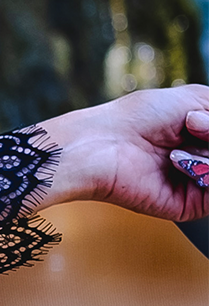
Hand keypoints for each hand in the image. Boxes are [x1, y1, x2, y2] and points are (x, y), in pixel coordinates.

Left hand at [32, 83, 208, 223]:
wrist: (106, 144)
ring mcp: (202, 183)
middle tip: (194, 124)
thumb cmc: (141, 117)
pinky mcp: (194, 205)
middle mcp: (207, 160)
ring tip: (189, 132)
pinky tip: (191, 159)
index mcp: (207, 136)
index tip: (204, 126)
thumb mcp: (197, 100)